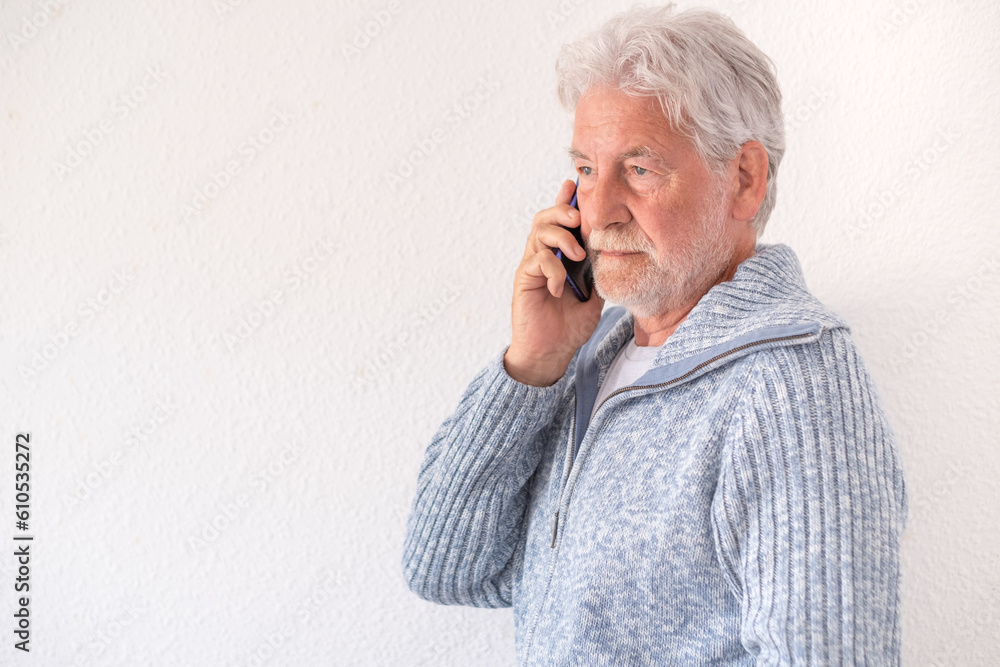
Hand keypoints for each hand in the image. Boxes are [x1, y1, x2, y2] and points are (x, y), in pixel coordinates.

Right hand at [504, 180, 604, 385]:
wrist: (551, 353)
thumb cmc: (569, 326)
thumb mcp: (595, 296)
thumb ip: (598, 273)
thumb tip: (614, 253)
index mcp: (559, 256)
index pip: (561, 221)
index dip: (565, 200)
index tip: (575, 183)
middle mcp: (542, 256)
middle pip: (545, 218)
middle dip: (562, 210)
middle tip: (579, 216)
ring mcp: (531, 267)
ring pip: (538, 232)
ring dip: (560, 237)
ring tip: (576, 254)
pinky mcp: (523, 280)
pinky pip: (535, 260)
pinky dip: (552, 269)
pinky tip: (560, 287)